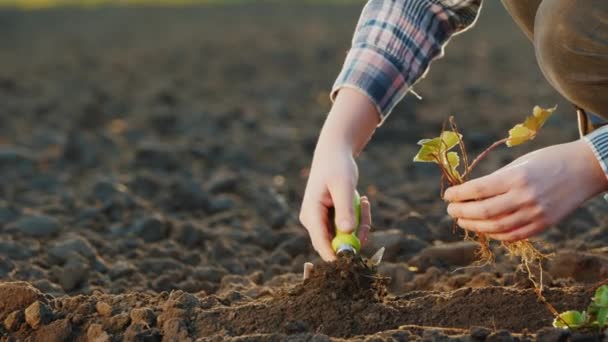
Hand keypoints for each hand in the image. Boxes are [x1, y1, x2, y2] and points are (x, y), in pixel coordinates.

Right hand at [300, 88, 377, 260]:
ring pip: (345, 237)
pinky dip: (359, 219)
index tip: (356, 260)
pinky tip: (362, 200)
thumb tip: (346, 232)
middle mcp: (313, 221)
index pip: (321, 243)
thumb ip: (344, 209)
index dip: (337, 255)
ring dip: (359, 223)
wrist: (334, 154)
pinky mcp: (330, 220)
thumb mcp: (343, 186)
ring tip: (364, 201)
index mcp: (311, 214)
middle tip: (366, 211)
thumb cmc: (337, 166)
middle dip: (355, 234)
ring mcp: (321, 222)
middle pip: (335, 243)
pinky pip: (348, 230)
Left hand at [444, 140, 607, 240]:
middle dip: (461, 212)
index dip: (458, 194)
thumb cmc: (548, 160)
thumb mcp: (520, 163)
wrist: (585, 169)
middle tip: (450, 210)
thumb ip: (497, 179)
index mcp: (516, 177)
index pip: (477, 190)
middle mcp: (525, 197)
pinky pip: (513, 236)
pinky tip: (484, 229)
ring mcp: (535, 214)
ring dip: (473, 226)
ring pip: (495, 228)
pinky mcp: (543, 225)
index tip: (447, 195)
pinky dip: (494, 235)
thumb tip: (469, 192)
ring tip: (462, 220)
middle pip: (483, 211)